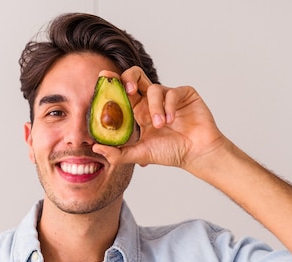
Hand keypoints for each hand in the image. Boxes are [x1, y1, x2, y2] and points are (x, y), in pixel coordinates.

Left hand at [92, 67, 226, 174]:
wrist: (196, 154)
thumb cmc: (170, 152)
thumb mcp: (139, 154)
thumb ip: (118, 153)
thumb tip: (96, 148)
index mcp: (139, 111)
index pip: (123, 92)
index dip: (113, 83)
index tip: (104, 77)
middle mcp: (151, 101)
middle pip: (136, 76)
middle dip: (129, 78)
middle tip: (129, 90)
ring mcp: (168, 96)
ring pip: (154, 89)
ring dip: (155, 108)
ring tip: (161, 125)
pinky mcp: (184, 94)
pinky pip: (172, 92)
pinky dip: (170, 106)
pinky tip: (172, 120)